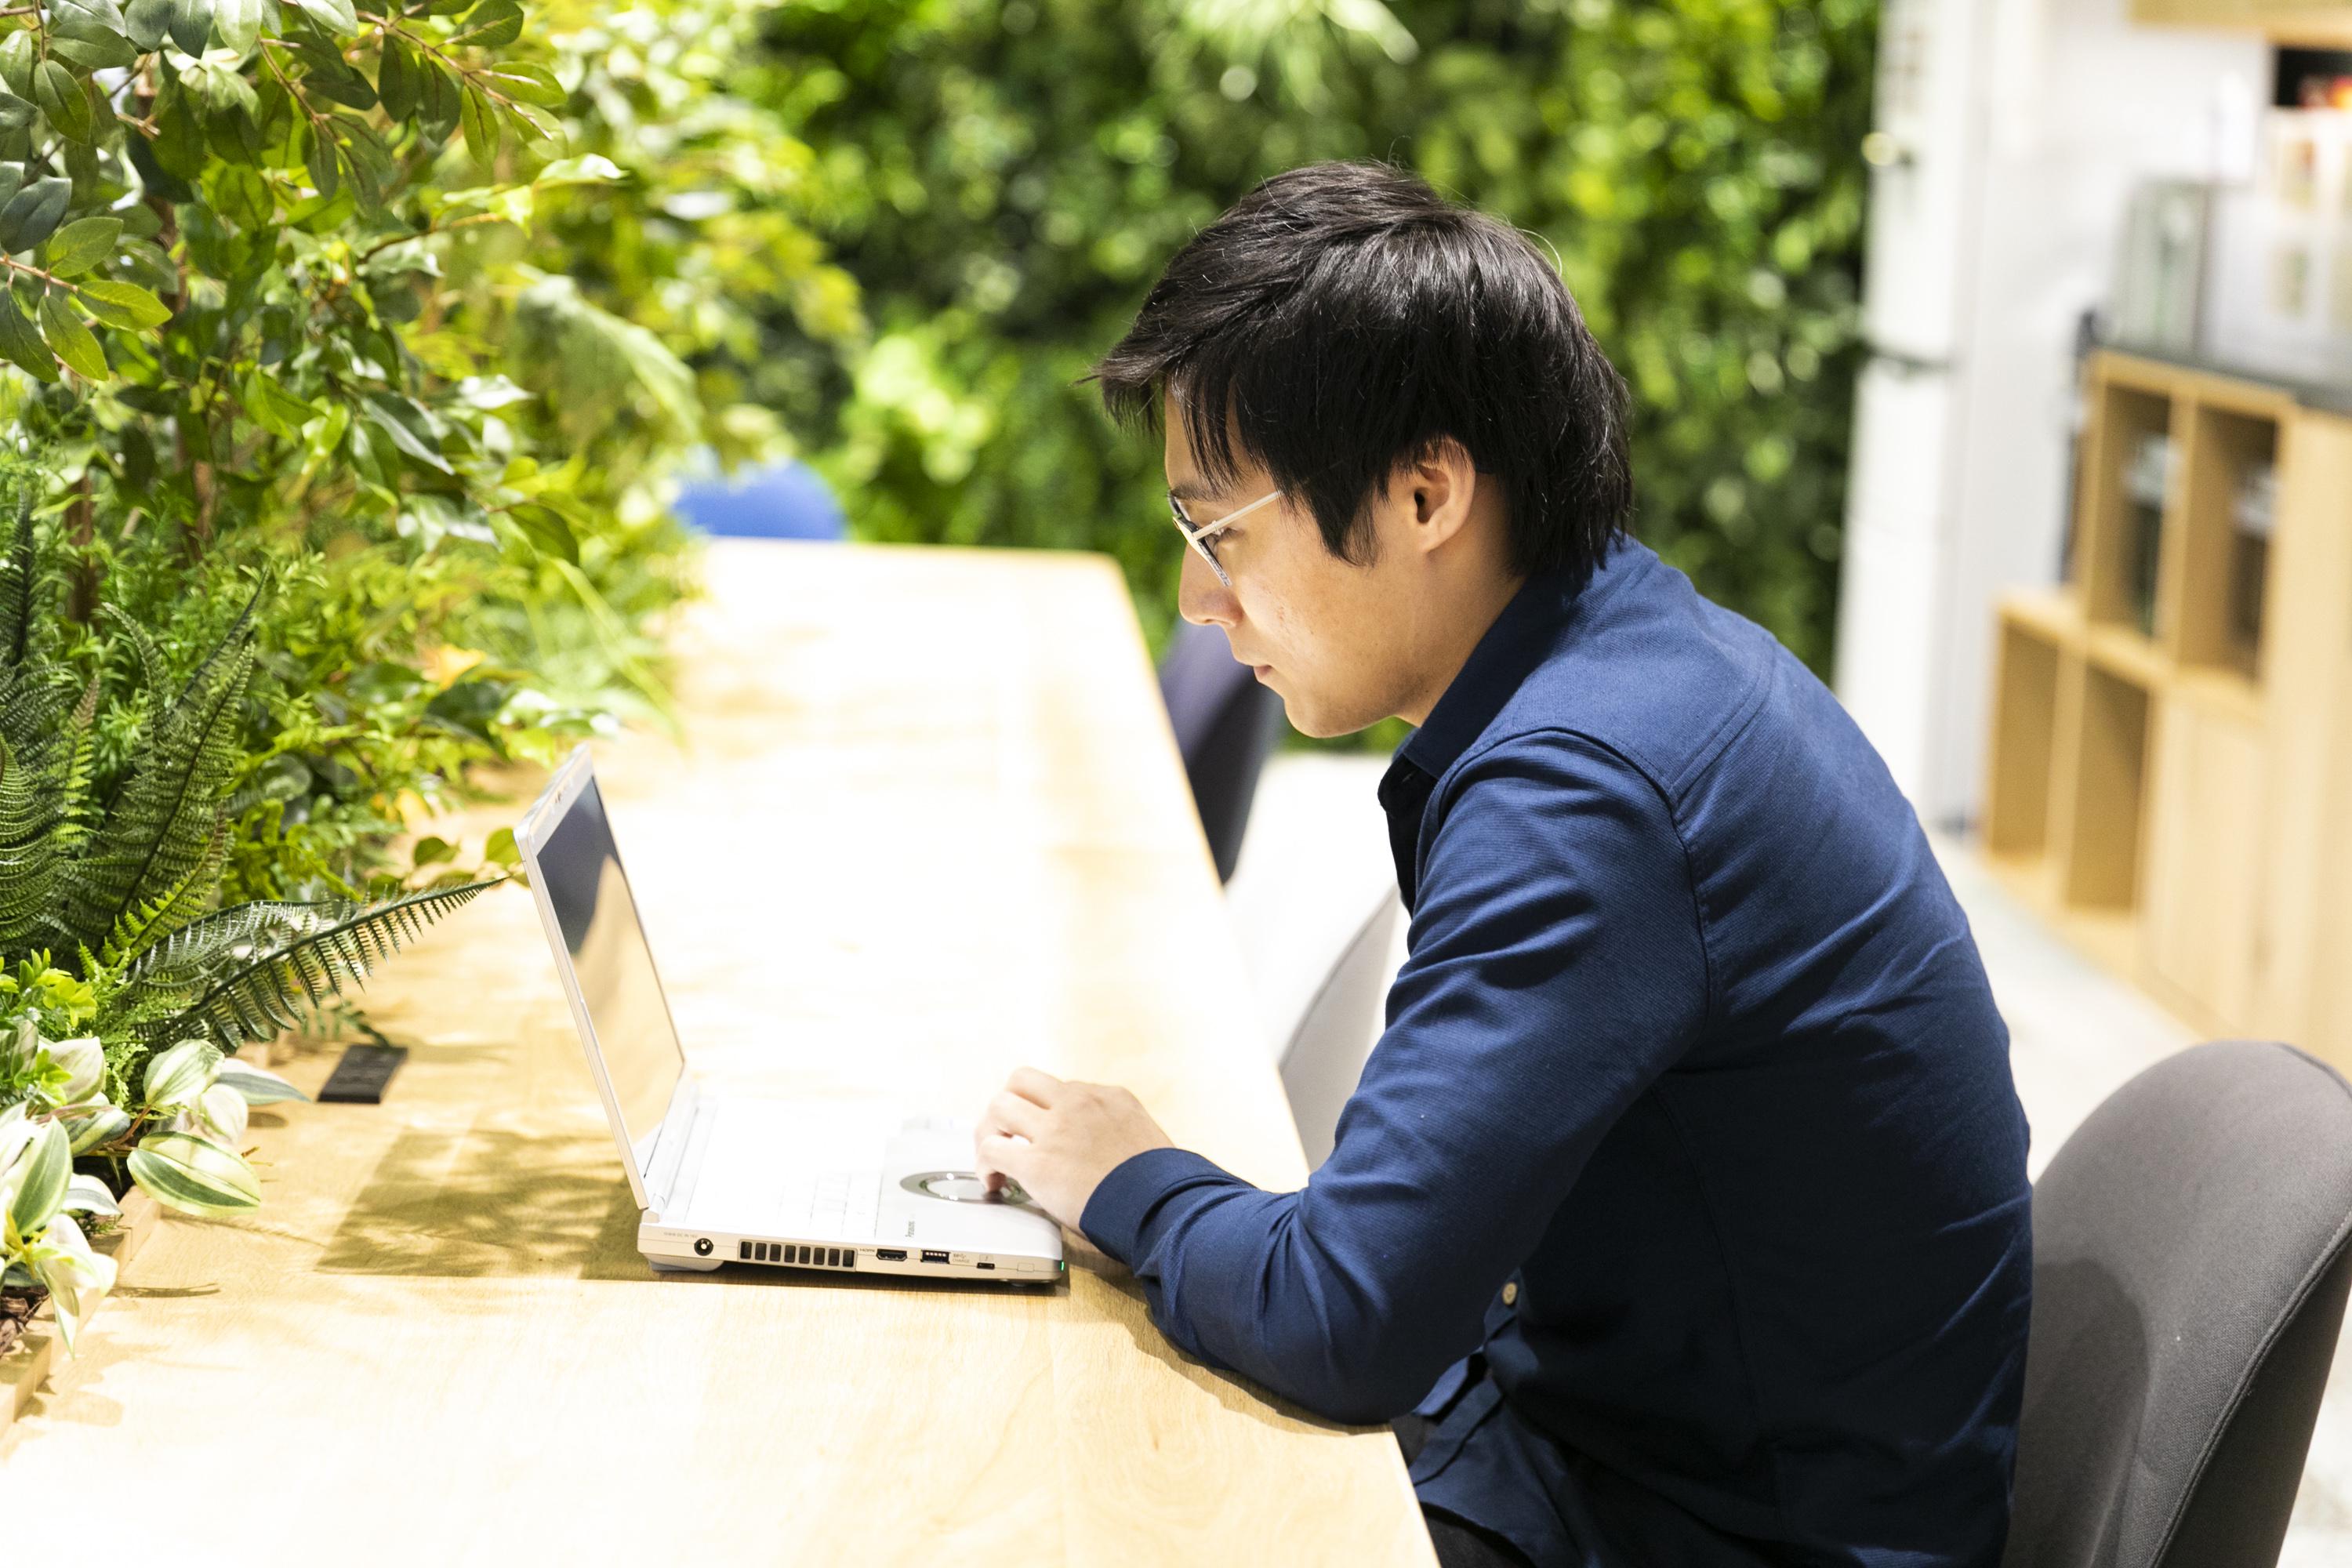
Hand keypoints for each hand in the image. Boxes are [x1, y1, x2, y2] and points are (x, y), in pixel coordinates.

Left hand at [974, 1067, 1174, 1231]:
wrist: (1163, 1204)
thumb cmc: (1160, 1185)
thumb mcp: (1145, 1139)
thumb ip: (1118, 1133)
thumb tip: (1103, 1152)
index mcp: (1109, 1097)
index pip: (1061, 1089)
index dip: (1046, 1112)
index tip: (1043, 1131)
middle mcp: (1078, 1102)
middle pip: (1022, 1080)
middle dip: (1009, 1105)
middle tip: (1006, 1132)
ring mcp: (1056, 1129)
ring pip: (1000, 1105)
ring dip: (990, 1130)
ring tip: (993, 1154)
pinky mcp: (1038, 1162)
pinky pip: (992, 1149)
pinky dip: (985, 1164)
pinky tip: (993, 1180)